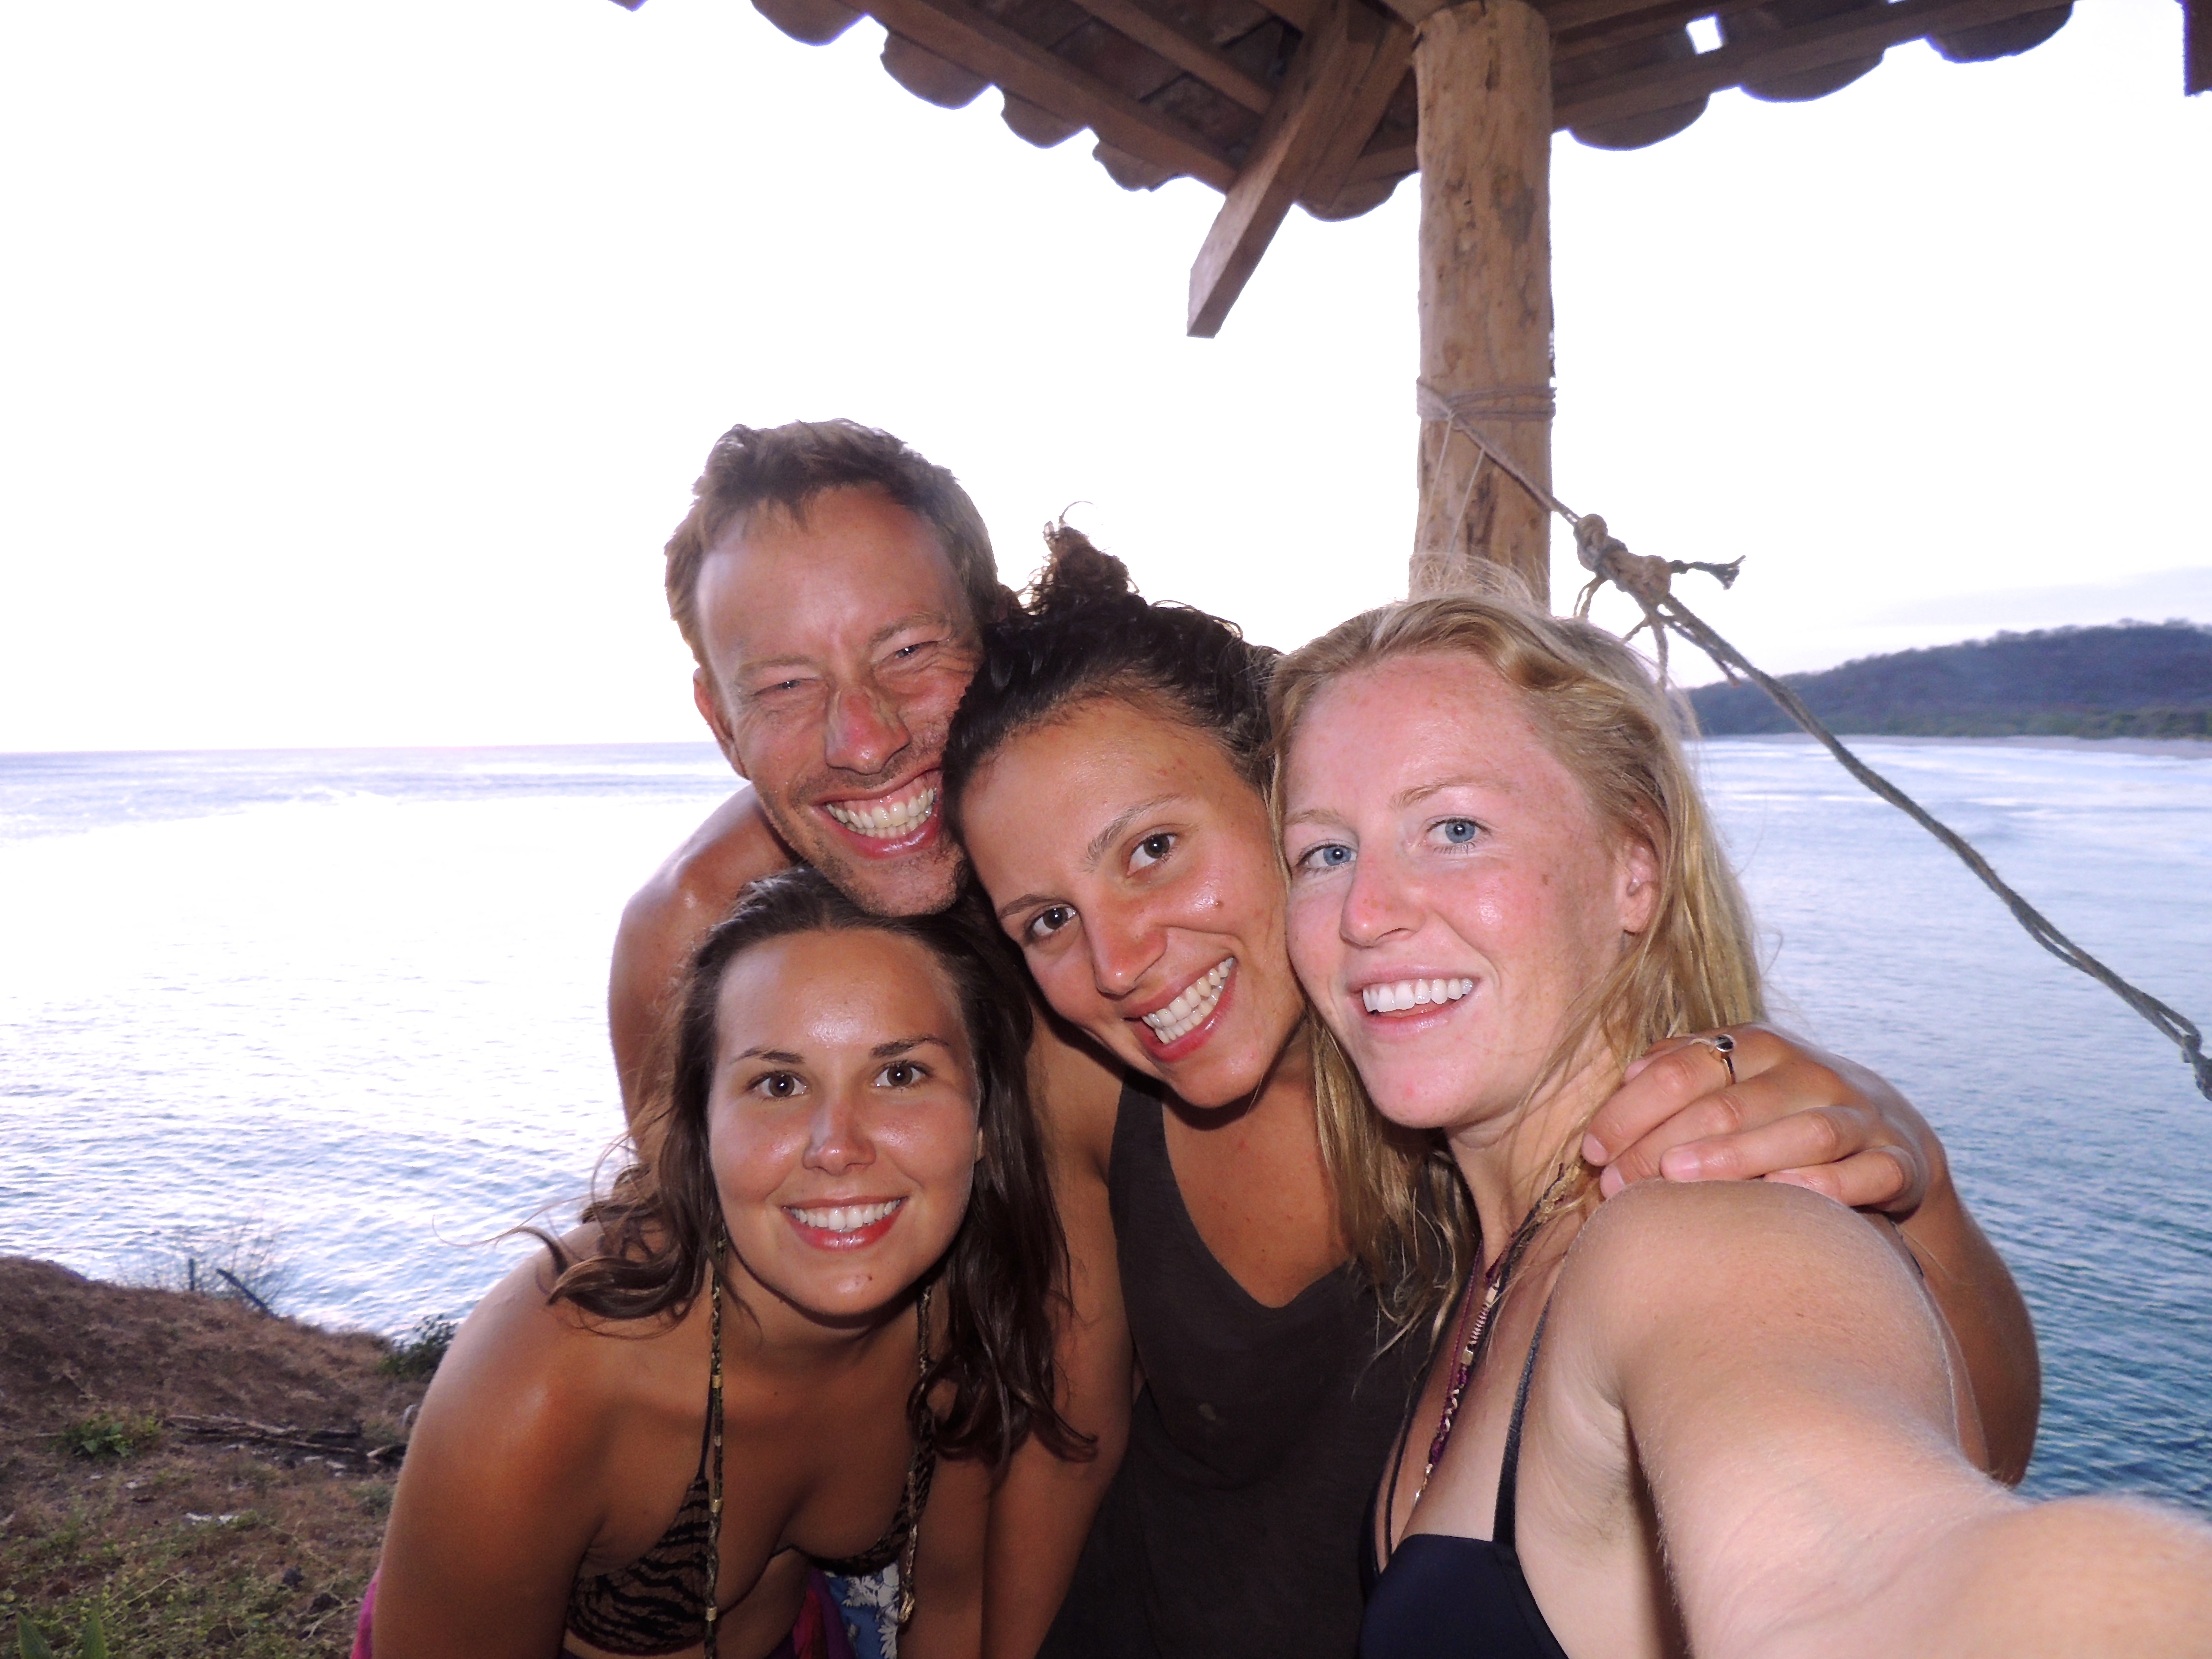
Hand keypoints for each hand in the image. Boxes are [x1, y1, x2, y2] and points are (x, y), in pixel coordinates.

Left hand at [1581, 1024, 1937, 1216]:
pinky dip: (1827, 1184)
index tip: (1592, 1153)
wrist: (1886, 1130)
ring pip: (1799, 1133)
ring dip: (1737, 1156)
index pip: (1682, 1070)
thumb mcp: (1732, 1077)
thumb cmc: (1777, 1108)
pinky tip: (1785, 1196)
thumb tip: (1627, 1076)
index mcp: (1756, 1046)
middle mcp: (1807, 1074)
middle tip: (1618, 1184)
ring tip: (1680, 1178)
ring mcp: (1856, 1115)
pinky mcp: (1896, 1160)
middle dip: (1664, 1145)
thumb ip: (1678, 1069)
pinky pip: (1865, 1172)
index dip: (1629, 1110)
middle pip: (1727, 1106)